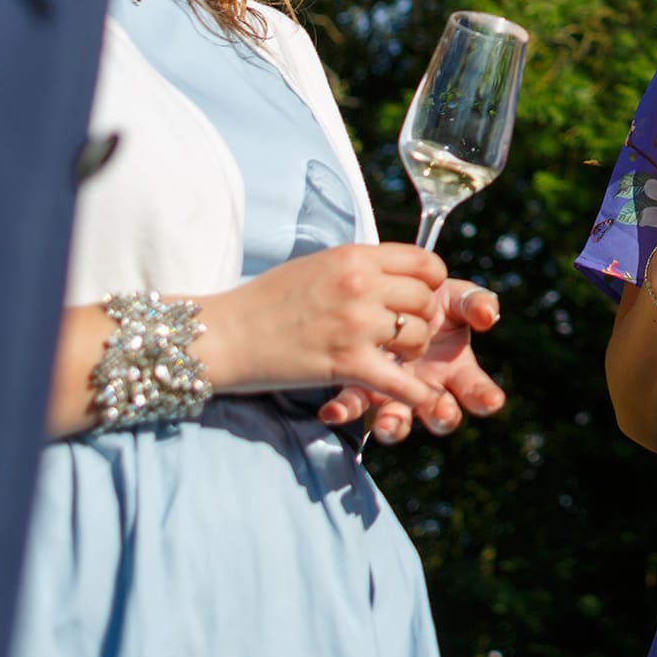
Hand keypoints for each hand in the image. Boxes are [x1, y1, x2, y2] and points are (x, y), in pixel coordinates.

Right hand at [212, 243, 446, 408]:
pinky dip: (417, 393)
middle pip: (426, 301)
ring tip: (397, 354)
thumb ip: (360, 267)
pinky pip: (400, 381)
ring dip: (414, 349)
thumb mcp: (319, 265)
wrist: (225, 334)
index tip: (421, 295)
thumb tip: (397, 273)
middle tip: (407, 330)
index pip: (425, 263)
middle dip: (424, 317)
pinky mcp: (347, 363)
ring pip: (419, 336)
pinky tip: (426, 398)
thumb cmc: (267, 299)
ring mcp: (356, 325)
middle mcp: (361, 286)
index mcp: (355, 258)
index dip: (431, 282)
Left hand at [319, 279, 505, 442]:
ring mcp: (392, 393)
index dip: (485, 397)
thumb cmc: (429, 300)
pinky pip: (352, 405)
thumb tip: (487, 315)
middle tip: (442, 412)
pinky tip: (332, 411)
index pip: (476, 389)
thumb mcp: (454, 297)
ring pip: (396, 420)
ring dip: (394, 425)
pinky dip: (343, 410)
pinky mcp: (359, 387)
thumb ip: (474, 302)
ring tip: (388, 424)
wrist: (383, 297)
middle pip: (440, 414)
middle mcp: (427, 388)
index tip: (492, 402)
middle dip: (442, 416)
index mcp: (456, 369)